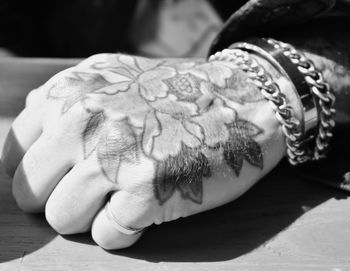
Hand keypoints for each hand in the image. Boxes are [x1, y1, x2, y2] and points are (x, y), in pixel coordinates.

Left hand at [1, 53, 283, 248]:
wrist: (244, 100)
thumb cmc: (180, 94)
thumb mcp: (115, 75)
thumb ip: (67, 99)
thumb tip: (29, 127)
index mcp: (71, 92)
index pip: (16, 152)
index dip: (39, 173)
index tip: (63, 178)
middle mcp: (85, 120)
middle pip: (29, 192)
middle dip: (59, 199)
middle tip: (95, 192)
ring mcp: (113, 155)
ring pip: (62, 218)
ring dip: (91, 217)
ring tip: (124, 198)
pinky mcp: (146, 189)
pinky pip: (107, 235)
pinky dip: (125, 229)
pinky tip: (149, 206)